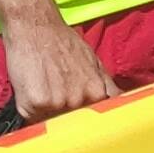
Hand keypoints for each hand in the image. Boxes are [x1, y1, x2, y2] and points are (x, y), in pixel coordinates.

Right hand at [0, 18, 116, 123]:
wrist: (36, 27)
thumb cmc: (64, 44)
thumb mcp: (95, 63)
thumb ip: (108, 87)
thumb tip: (123, 104)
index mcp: (97, 93)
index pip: (95, 123)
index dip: (86, 123)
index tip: (82, 121)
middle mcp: (78, 101)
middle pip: (71, 125)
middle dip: (65, 116)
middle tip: (57, 94)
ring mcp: (56, 104)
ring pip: (50, 123)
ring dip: (46, 113)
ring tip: (44, 87)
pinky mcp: (34, 104)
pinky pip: (32, 119)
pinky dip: (30, 110)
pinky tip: (32, 89)